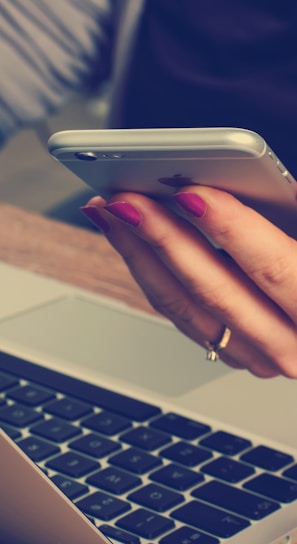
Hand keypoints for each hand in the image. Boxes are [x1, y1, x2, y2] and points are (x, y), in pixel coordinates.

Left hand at [81, 186, 296, 378]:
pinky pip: (180, 314)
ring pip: (185, 308)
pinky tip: (131, 242)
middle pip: (214, 291)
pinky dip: (150, 276)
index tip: (190, 192)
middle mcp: (289, 345)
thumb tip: (254, 179)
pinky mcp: (231, 350)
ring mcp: (255, 355)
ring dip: (141, 257)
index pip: (274, 269)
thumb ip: (293, 210)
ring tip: (111, 213)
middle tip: (125, 198)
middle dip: (164, 241)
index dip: (231, 229)